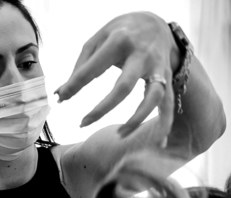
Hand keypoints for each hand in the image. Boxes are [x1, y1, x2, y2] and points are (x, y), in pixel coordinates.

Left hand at [55, 12, 178, 138]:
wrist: (155, 21)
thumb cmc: (120, 33)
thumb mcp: (98, 39)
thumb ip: (81, 66)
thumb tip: (61, 95)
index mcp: (120, 41)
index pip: (93, 68)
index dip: (74, 86)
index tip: (60, 99)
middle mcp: (142, 55)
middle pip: (124, 87)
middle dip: (102, 109)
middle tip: (82, 123)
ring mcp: (158, 67)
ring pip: (153, 97)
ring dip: (137, 120)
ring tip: (120, 135)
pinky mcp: (168, 77)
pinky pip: (170, 103)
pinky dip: (166, 122)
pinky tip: (159, 143)